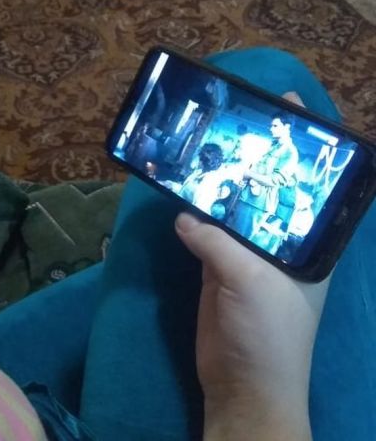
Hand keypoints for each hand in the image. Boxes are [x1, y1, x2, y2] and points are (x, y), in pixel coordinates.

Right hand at [176, 92, 324, 440]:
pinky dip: (192, 214)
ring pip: (232, 209)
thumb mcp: (252, 282)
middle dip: (252, 157)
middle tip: (230, 121)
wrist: (241, 383)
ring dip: (218, 184)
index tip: (283, 105)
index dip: (301, 145)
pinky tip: (181, 194)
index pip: (308, 183)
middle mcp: (279, 241)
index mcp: (307, 241)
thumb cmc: (268, 332)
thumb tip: (184, 217)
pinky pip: (204, 233)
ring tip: (201, 149)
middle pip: (266, 189)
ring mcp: (246, 254)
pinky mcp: (216, 266)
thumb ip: (219, 244)